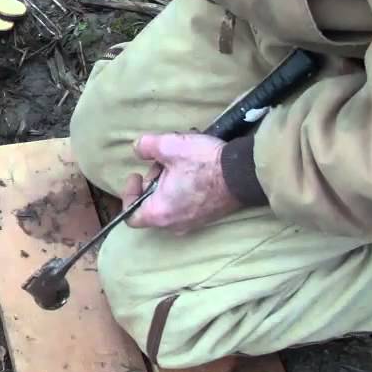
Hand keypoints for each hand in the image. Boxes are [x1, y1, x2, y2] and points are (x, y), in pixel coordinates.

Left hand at [119, 133, 241, 233]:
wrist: (244, 173)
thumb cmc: (205, 164)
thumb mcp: (170, 146)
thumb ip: (146, 146)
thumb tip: (138, 149)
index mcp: (160, 213)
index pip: (130, 216)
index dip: (128, 194)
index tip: (137, 174)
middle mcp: (174, 225)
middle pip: (150, 207)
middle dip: (152, 183)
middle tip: (161, 163)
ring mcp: (193, 223)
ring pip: (168, 205)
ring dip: (167, 184)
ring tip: (178, 163)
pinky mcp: (206, 217)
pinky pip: (184, 206)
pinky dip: (182, 190)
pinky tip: (192, 170)